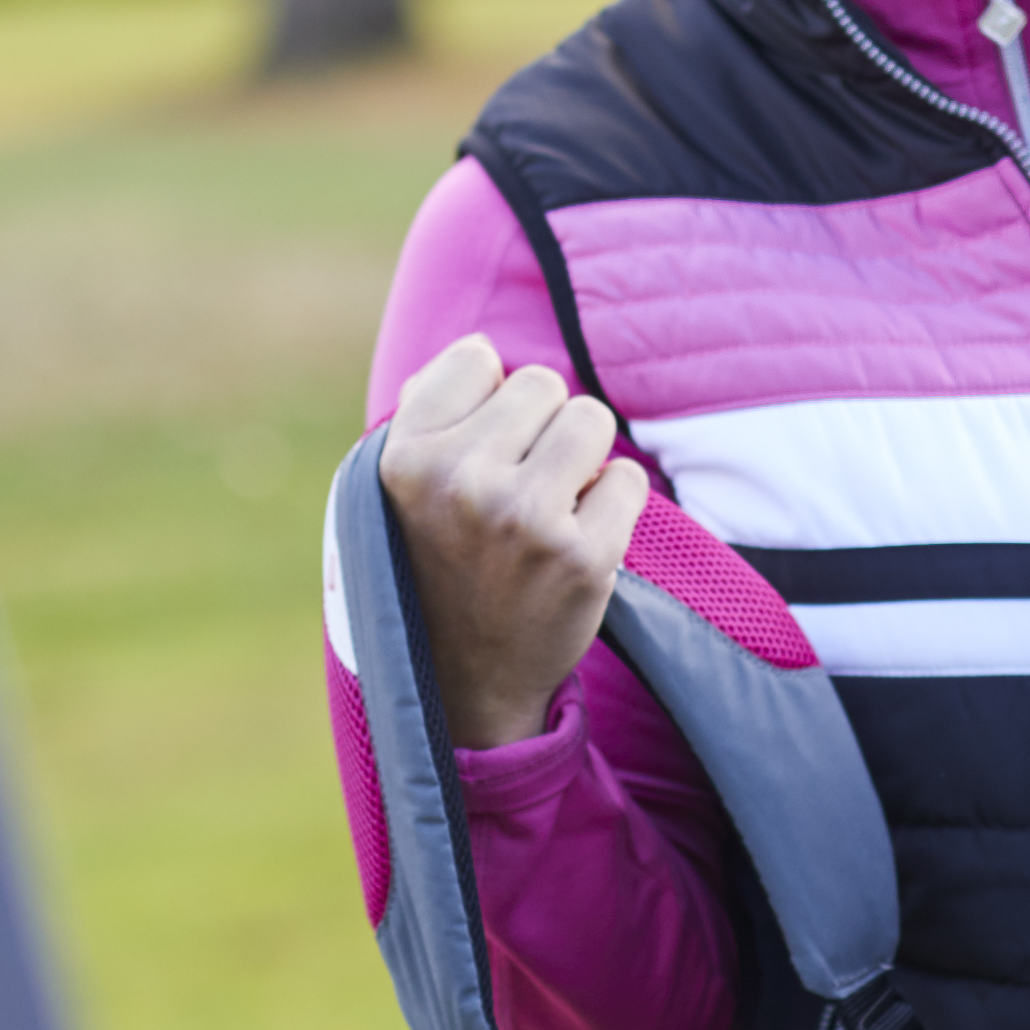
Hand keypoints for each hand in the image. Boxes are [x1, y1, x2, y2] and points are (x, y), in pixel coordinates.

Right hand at [376, 333, 653, 746]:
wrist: (465, 679)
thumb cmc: (439, 561)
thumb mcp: (401, 487)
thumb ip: (431, 409)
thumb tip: (486, 351)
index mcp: (407, 456)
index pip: (478, 358)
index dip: (488, 402)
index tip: (477, 452)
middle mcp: (462, 481)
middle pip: (544, 384)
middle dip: (542, 428)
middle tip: (519, 487)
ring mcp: (525, 519)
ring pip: (592, 419)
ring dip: (583, 457)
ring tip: (552, 504)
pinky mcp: (584, 557)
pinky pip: (628, 477)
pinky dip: (613, 503)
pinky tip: (577, 537)